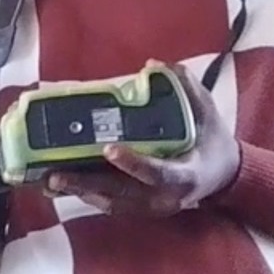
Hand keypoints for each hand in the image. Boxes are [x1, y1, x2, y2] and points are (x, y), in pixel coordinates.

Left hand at [44, 63, 241, 217]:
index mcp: (186, 174)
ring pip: (111, 203)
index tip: (109, 148)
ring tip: (50, 179)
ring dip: (79, 191)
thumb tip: (154, 65)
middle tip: (56, 172)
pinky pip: (110, 204)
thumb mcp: (207, 112)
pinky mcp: (140, 208)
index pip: (157, 172)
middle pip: (123, 193)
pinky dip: (86, 194)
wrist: (223, 176)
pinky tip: (62, 185)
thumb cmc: (212, 141)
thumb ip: (185, 88)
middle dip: (88, 183)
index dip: (133, 163)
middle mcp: (166, 197)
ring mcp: (151, 207)